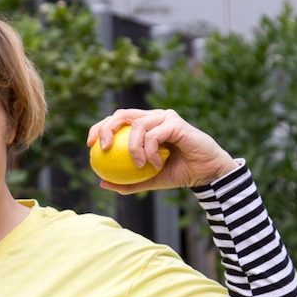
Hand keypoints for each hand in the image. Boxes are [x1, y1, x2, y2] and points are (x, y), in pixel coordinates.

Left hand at [86, 109, 238, 193]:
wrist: (206, 175)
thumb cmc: (178, 174)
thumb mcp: (148, 181)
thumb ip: (127, 181)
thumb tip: (102, 182)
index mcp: (145, 125)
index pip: (116, 120)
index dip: (99, 127)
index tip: (89, 145)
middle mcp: (153, 117)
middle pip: (122, 114)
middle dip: (107, 128)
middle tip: (104, 148)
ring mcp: (165, 117)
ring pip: (138, 125)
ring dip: (134, 148)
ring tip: (140, 165)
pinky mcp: (176, 123)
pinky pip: (154, 134)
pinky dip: (150, 151)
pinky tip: (154, 164)